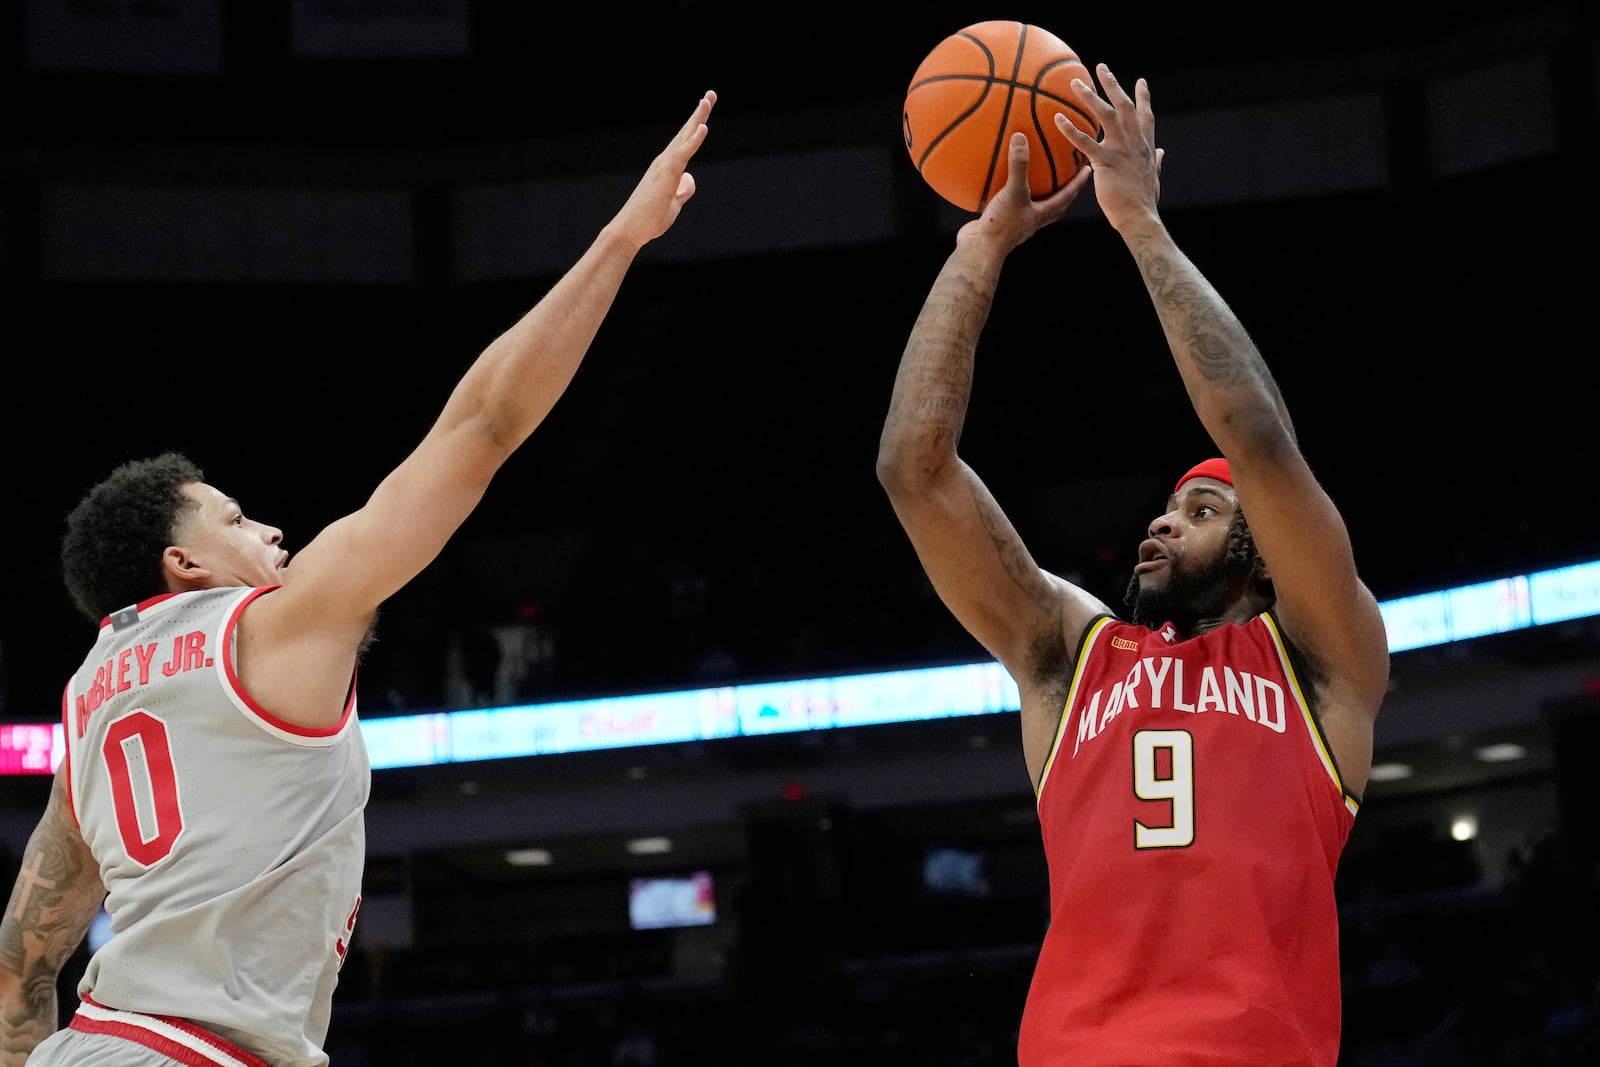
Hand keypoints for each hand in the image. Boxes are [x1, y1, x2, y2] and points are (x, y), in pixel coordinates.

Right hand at [612, 90, 716, 250]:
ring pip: (684, 138)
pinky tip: (703, 128)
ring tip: (707, 100)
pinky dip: (693, 140)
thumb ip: (682, 190)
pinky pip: (683, 154)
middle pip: (686, 132)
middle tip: (710, 94)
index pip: (685, 141)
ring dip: (697, 119)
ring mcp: (665, 166)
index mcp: (668, 167)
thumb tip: (689, 179)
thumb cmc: (648, 219)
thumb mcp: (673, 203)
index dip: (696, 124)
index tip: (705, 106)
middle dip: (699, 112)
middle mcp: (665, 161)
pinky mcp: (666, 176)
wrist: (630, 230)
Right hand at [956, 131, 1091, 249]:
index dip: (1079, 181)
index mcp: (1043, 213)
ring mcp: (1018, 221)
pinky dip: (1011, 192)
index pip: (1068, 194)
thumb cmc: (1002, 225)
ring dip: (1039, 192)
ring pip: (1035, 204)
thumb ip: (1019, 166)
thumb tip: (1021, 137)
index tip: (1088, 168)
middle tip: (1070, 174)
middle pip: (1056, 202)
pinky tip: (1001, 181)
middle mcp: (1034, 218)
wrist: (979, 249)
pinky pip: (1011, 203)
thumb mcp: (1013, 192)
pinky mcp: (1002, 222)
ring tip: (1040, 176)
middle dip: (1065, 189)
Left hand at [1054, 65, 1163, 233]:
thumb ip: (1156, 162)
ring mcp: (1121, 150)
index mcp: (1145, 146)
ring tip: (1075, 84)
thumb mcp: (1154, 177)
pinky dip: (1071, 129)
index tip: (1140, 82)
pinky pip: (1085, 141)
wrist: (1140, 217)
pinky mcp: (1106, 161)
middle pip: (1124, 106)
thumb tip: (1162, 153)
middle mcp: (1135, 142)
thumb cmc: (1145, 202)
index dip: (1143, 98)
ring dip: (1090, 97)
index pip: (1145, 116)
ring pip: (1105, 116)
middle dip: (1113, 85)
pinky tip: (1058, 119)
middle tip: (1101, 67)